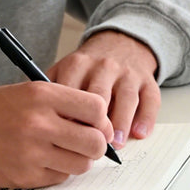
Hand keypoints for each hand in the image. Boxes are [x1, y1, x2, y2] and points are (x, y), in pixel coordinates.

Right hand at [0, 81, 114, 188]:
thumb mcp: (28, 91)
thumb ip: (65, 103)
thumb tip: (102, 123)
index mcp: (42, 95)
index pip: (96, 108)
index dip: (101, 118)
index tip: (97, 124)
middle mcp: (39, 123)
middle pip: (95, 142)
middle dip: (96, 144)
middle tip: (87, 142)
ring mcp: (31, 153)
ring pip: (82, 164)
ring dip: (78, 160)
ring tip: (62, 150)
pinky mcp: (25, 177)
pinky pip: (60, 178)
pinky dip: (57, 171)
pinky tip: (42, 160)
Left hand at [49, 30, 160, 149]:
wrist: (120, 43)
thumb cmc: (88, 67)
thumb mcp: (64, 69)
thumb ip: (51, 90)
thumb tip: (38, 121)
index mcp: (79, 64)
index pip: (71, 91)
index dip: (67, 117)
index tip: (62, 136)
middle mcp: (105, 66)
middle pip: (99, 95)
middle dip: (95, 122)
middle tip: (90, 146)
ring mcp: (128, 73)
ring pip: (127, 98)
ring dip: (121, 123)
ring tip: (115, 144)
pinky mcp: (148, 81)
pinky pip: (151, 100)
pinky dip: (146, 118)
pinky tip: (139, 134)